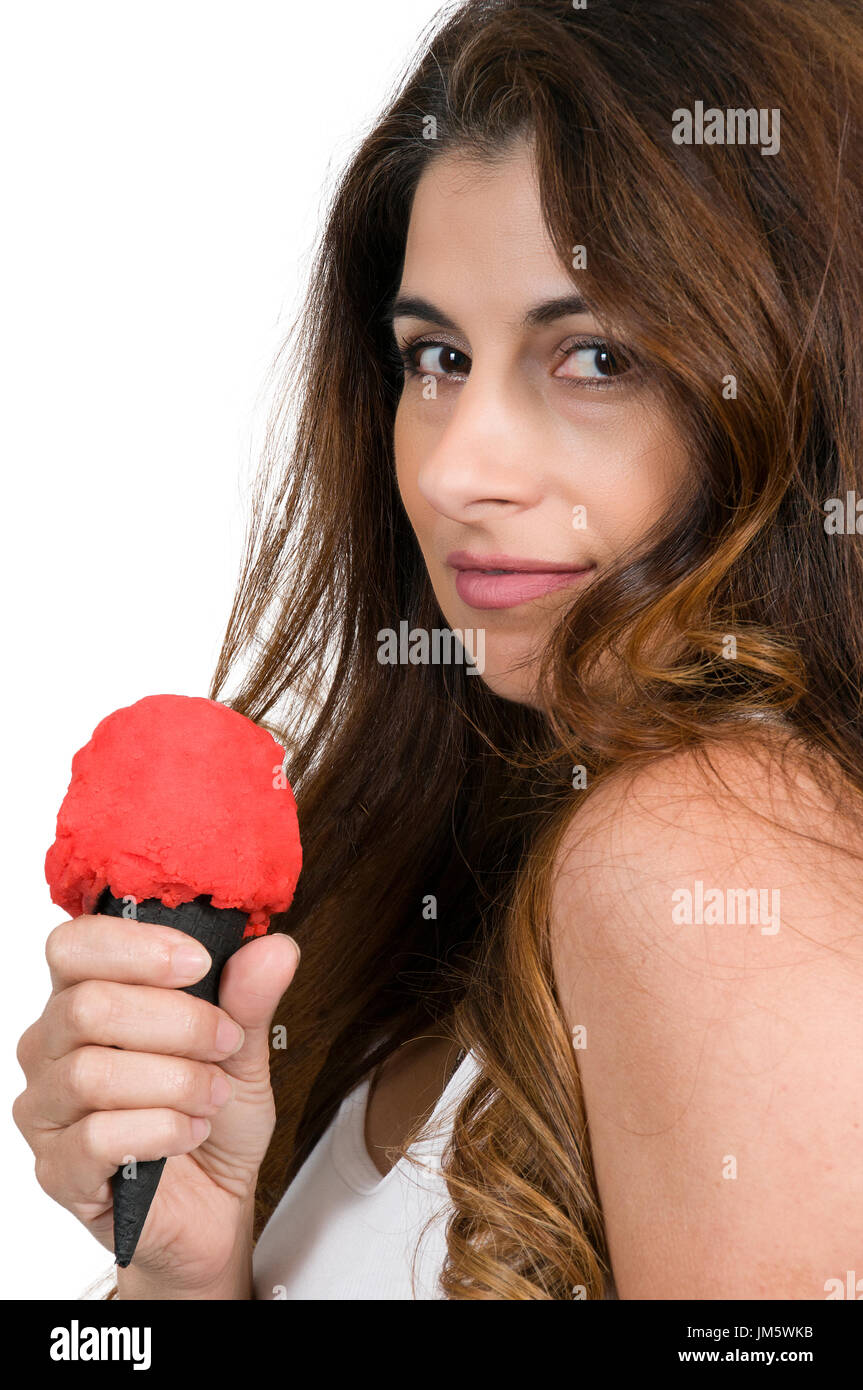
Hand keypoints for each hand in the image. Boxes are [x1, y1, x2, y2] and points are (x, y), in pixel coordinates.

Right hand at [13, 913, 299, 1296]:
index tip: (200, 964)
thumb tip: (274, 948)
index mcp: (85, 997)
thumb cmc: (213, 1116)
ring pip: (91, 1073)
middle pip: (88, 1006)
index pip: (75, 945)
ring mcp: (46, 1110)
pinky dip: (161, 1131)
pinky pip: (97, 1137)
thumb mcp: (243, 1048)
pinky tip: (190, 1133)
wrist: (213, 1205)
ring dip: (175, 1081)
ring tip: (213, 1096)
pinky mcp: (57, 1170)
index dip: (136, 947)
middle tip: (225, 1044)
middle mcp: (50, 1047)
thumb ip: (250, 997)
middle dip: (179, 1023)